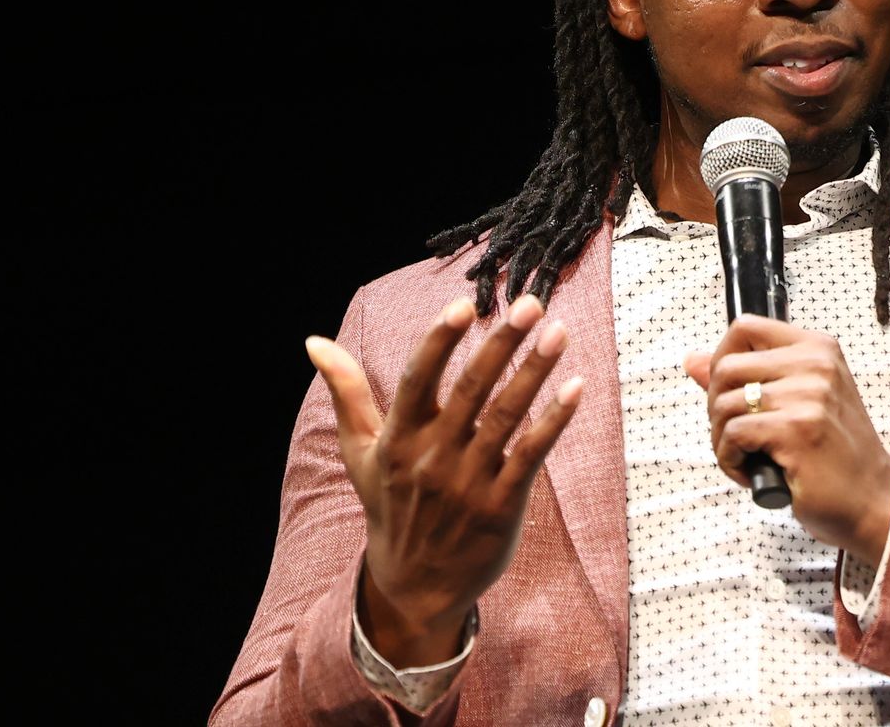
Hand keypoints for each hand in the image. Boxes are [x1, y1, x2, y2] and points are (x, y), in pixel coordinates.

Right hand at [306, 295, 582, 666]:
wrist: (416, 586)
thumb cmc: (390, 506)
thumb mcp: (361, 453)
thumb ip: (346, 393)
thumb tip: (313, 342)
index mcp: (397, 438)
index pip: (418, 379)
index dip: (438, 341)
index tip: (463, 304)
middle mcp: (431, 457)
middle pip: (470, 390)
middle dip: (501, 343)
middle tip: (531, 304)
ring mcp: (467, 482)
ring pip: (506, 416)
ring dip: (535, 372)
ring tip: (559, 333)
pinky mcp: (501, 505)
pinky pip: (530, 455)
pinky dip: (554, 421)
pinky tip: (575, 387)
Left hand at [684, 315, 889, 563]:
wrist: (871, 497)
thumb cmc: (834, 452)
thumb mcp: (798, 402)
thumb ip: (748, 377)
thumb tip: (692, 361)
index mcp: (817, 348)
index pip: (744, 327)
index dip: (720, 359)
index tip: (726, 391)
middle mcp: (816, 365)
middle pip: (726, 368)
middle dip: (716, 407)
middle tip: (735, 435)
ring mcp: (808, 396)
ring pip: (724, 405)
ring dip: (722, 440)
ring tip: (745, 457)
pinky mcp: (797, 431)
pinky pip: (733, 436)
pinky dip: (730, 460)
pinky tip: (750, 472)